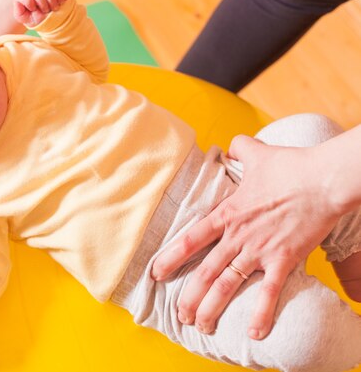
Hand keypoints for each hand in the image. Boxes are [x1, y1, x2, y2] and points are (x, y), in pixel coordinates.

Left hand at [13, 0, 68, 26]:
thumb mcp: (27, 20)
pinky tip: (60, 2)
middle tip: (46, 11)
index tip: (34, 10)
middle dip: (42, 3)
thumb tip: (18, 3)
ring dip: (51, 0)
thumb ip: (19, 13)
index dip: (29, 3)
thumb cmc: (37, 20)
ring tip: (54, 8)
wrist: (52, 21)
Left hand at [151, 135, 340, 339]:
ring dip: (212, 308)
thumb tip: (231, 145)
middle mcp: (237, 236)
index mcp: (228, 214)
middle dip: (189, 296)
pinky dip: (261, 314)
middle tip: (178, 314)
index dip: (172, 257)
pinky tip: (254, 334)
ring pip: (227, 285)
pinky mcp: (284, 260)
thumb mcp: (257, 153)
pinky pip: (268, 292)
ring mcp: (258, 250)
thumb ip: (239, 149)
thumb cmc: (291, 165)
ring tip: (201, 326)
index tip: (156, 272)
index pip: (191, 239)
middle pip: (205, 271)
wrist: (323, 179)